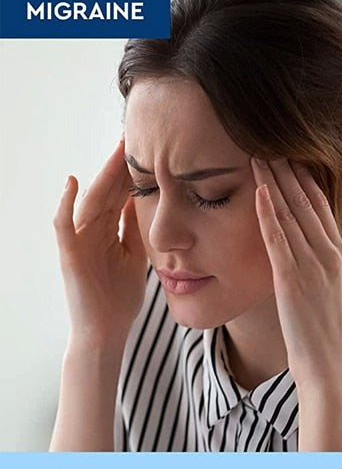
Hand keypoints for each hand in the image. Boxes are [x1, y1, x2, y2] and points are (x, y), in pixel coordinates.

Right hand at [53, 138, 146, 348]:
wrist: (107, 331)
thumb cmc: (119, 298)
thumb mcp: (136, 258)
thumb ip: (136, 232)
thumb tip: (149, 204)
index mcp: (109, 231)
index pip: (122, 195)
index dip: (135, 173)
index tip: (151, 149)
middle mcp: (92, 231)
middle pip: (108, 192)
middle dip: (121, 166)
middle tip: (135, 136)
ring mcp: (79, 241)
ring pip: (90, 201)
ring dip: (103, 175)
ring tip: (116, 150)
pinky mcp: (70, 255)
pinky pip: (64, 225)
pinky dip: (66, 203)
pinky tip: (73, 183)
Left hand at [253, 159, 341, 449]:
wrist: (328, 366)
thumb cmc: (324, 339)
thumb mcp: (329, 297)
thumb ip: (321, 272)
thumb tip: (311, 259)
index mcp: (339, 259)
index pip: (323, 210)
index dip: (307, 181)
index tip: (293, 156)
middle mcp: (330, 257)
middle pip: (308, 203)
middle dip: (290, 170)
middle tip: (272, 139)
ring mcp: (313, 267)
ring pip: (292, 214)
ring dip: (275, 181)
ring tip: (259, 152)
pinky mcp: (293, 279)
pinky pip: (279, 238)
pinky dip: (270, 211)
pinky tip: (260, 189)